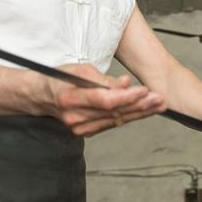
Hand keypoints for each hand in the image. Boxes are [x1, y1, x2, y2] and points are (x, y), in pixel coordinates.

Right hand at [49, 64, 164, 135]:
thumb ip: (103, 80)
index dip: (127, 97)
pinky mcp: (86, 131)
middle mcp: (75, 117)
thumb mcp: (79, 70)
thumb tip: (125, 84)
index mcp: (71, 98)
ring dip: (140, 113)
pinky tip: (144, 111)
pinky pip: (111, 124)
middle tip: (159, 99)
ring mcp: (80, 127)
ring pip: (116, 120)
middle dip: (140, 105)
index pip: (105, 101)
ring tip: (157, 105)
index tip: (145, 91)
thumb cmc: (59, 78)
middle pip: (114, 113)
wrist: (42, 96)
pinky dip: (129, 117)